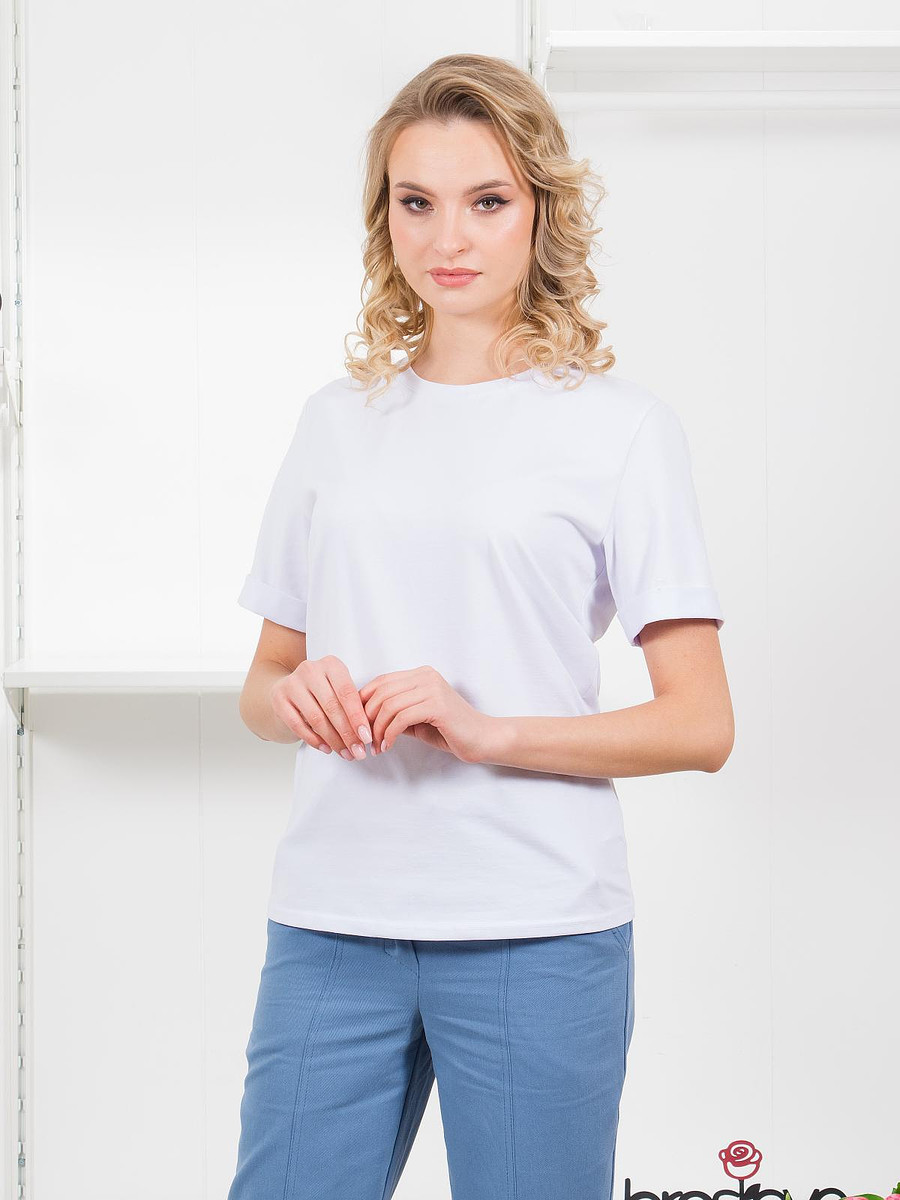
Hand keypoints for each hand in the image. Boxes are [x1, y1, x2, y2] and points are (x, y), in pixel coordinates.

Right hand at [269, 655, 373, 759]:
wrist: (288, 690)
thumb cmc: (321, 692)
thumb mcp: (337, 690)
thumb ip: (351, 705)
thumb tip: (365, 734)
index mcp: (330, 664)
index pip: (347, 693)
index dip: (358, 717)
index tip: (366, 737)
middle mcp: (310, 670)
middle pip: (332, 707)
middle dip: (347, 733)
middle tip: (357, 751)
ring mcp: (292, 684)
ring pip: (316, 718)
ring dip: (333, 740)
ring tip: (344, 753)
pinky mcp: (278, 699)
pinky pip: (298, 725)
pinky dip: (314, 740)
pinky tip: (326, 748)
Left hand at [358, 665, 496, 762]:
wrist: (482, 739)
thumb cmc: (449, 730)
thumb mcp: (416, 718)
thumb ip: (395, 713)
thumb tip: (364, 717)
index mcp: (421, 675)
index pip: (381, 681)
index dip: (364, 702)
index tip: (357, 723)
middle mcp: (426, 676)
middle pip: (382, 692)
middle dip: (367, 718)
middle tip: (363, 739)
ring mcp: (432, 689)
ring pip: (389, 705)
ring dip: (377, 729)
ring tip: (376, 746)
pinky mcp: (437, 705)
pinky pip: (401, 718)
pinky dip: (389, 734)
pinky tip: (388, 746)